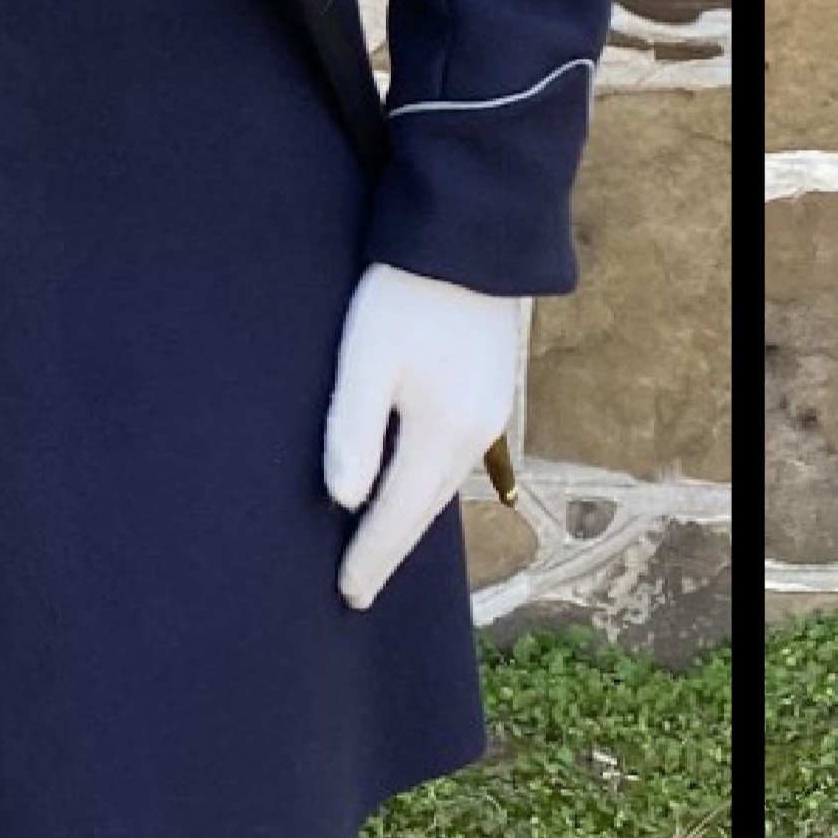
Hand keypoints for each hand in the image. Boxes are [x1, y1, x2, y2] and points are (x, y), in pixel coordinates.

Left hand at [321, 265, 531, 611]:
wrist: (472, 242)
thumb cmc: (406, 293)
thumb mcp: (365, 358)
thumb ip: (353, 431)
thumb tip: (345, 501)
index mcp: (444, 430)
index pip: (399, 514)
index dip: (371, 557)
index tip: (348, 596)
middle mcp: (478, 431)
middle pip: (428, 508)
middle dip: (394, 548)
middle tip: (361, 586)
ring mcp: (493, 412)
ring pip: (444, 484)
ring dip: (412, 517)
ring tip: (381, 543)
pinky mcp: (493, 391)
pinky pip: (456, 458)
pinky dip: (429, 484)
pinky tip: (412, 485)